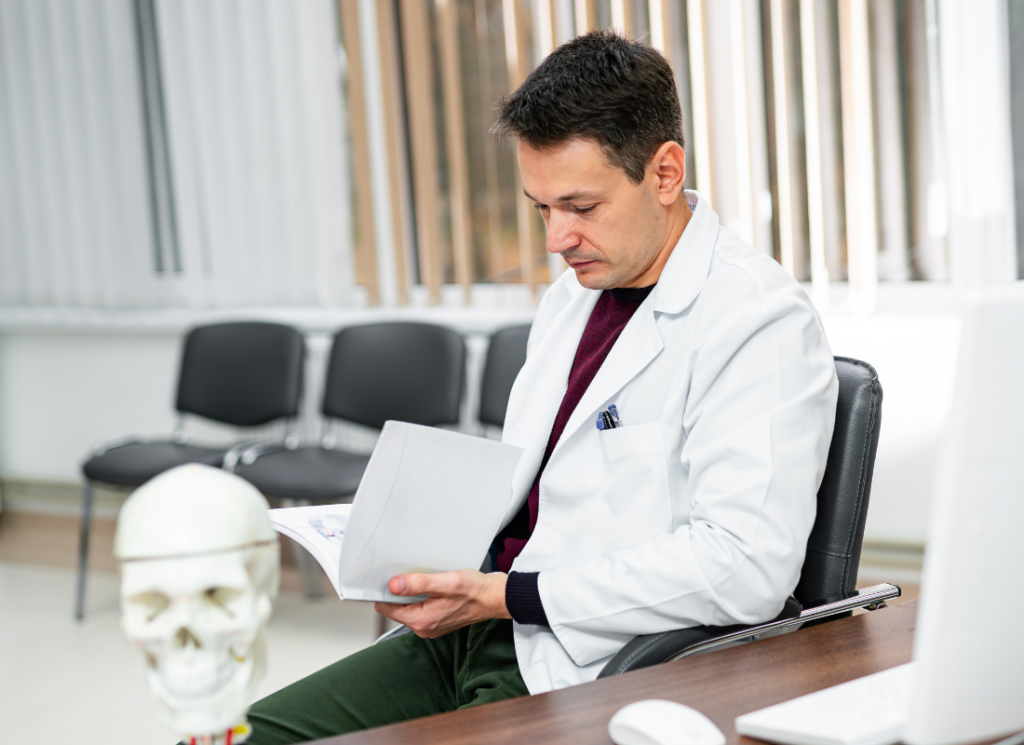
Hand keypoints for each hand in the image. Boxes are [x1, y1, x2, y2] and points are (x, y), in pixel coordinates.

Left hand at [374, 570, 509, 638]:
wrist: (495, 597)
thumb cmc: (476, 590)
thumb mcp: (446, 582)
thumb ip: (419, 584)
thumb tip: (394, 585)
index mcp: (422, 621)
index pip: (387, 608)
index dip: (386, 592)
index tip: (391, 578)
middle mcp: (424, 628)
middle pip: (396, 608)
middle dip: (400, 592)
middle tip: (413, 575)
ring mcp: (430, 626)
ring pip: (408, 607)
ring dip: (412, 593)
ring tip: (427, 581)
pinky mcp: (437, 621)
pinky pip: (419, 608)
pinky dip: (422, 596)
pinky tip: (434, 587)